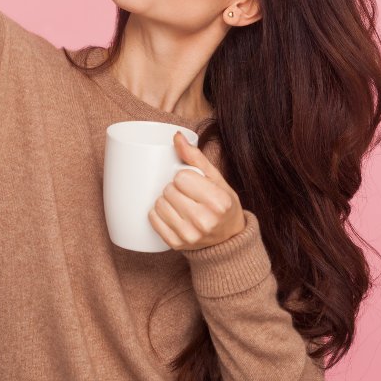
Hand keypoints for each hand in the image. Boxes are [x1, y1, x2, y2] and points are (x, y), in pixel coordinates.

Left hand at [148, 131, 247, 250]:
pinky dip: (158, 214)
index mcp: (219, 202)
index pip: (181, 177)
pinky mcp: (176, 243)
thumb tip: (176, 136)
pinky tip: (172, 214)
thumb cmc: (222, 205)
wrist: (227, 239)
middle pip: (168, 190)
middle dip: (174, 188)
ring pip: (159, 204)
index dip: (183, 177)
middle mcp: (205, 221)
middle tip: (185, 194)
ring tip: (179, 204)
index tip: (192, 183)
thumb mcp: (216, 179)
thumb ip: (195, 157)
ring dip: (165, 200)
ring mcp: (190, 235)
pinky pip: (153, 219)